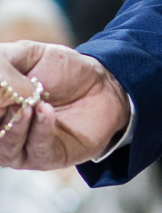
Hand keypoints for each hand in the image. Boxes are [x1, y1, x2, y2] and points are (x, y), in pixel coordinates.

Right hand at [0, 43, 129, 170]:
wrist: (101, 85)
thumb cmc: (62, 70)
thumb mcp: (30, 55)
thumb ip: (6, 59)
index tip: (0, 85)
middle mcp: (2, 130)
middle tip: (7, 96)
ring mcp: (21, 147)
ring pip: (5, 146)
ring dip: (15, 126)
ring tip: (28, 105)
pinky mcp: (46, 158)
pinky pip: (37, 148)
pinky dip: (39, 129)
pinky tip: (45, 111)